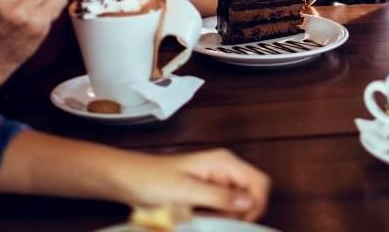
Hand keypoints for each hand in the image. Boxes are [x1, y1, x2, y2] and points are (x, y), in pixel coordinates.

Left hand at [0, 132, 268, 220]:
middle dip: (242, 214)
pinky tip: (201, 221)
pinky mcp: (207, 190)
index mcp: (223, 162)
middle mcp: (224, 167)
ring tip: (205, 223)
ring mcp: (216, 178)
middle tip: (220, 225)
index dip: (256, 205)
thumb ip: (219, 197)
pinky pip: (224, 207)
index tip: (239, 224)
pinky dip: (218, 218)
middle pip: (251, 193)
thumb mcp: (187, 192)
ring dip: (228, 217)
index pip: (258, 182)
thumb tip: (248, 202)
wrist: (130, 180)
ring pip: (238, 203)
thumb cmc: (154, 181)